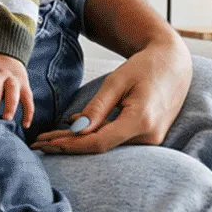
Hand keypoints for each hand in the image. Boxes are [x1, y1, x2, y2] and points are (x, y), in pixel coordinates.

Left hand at [30, 40, 191, 153]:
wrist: (174, 64)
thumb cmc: (144, 66)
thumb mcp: (117, 81)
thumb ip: (97, 107)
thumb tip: (75, 130)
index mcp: (141, 121)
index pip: (99, 142)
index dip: (70, 145)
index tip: (46, 144)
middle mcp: (149, 136)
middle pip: (100, 147)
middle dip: (67, 146)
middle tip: (38, 144)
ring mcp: (152, 139)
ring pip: (107, 145)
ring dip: (78, 142)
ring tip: (48, 139)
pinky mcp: (149, 137)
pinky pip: (116, 140)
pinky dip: (94, 136)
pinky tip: (71, 132)